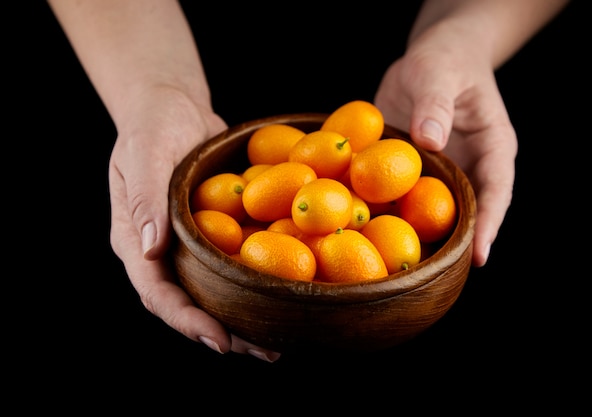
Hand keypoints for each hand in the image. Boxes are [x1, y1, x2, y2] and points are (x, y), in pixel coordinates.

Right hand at [108, 85, 280, 361]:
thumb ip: (144, 198)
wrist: (174, 107)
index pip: (157, 293)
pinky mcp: (216, 234)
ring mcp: (190, 245)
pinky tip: (287, 297)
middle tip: (264, 351)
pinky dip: (257, 286)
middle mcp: (162, 252)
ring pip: (215, 292)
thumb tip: (150, 249)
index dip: (186, 320)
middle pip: (190, 304)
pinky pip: (234, 266)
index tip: (220, 340)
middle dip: (225, 332)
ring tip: (280, 342)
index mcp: (136, 242)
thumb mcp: (144, 152)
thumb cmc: (152, 124)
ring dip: (246, 319)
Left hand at [375, 23, 516, 267]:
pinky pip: (401, 195)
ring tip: (400, 267)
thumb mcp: (439, 73)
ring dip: (417, 234)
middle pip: (467, 211)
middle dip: (454, 243)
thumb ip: (436, 104)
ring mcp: (438, 172)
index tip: (480, 256)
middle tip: (436, 276)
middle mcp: (467, 166)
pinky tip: (365, 229)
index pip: (497, 190)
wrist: (429, 60)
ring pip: (432, 210)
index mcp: (491, 147)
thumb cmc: (444, 60)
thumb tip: (429, 141)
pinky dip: (387, 211)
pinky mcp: (410, 171)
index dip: (490, 224)